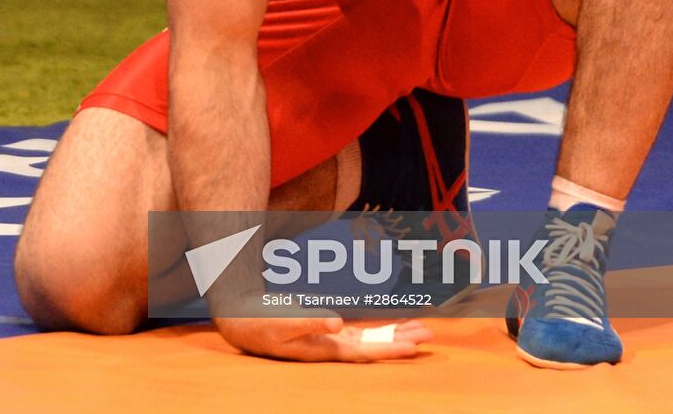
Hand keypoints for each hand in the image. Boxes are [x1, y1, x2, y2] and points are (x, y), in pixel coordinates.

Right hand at [216, 315, 432, 361]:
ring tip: (420, 329)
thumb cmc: (260, 322)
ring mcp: (330, 338)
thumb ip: (309, 321)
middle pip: (375, 347)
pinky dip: (377, 329)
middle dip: (402, 340)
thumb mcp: (282, 321)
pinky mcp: (326, 329)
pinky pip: (359, 331)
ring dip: (394, 333)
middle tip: (430, 335)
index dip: (390, 348)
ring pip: (370, 339)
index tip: (414, 346)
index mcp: (325, 348)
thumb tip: (337, 321)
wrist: (242, 321)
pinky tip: (391, 327)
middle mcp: (332, 346)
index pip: (365, 352)